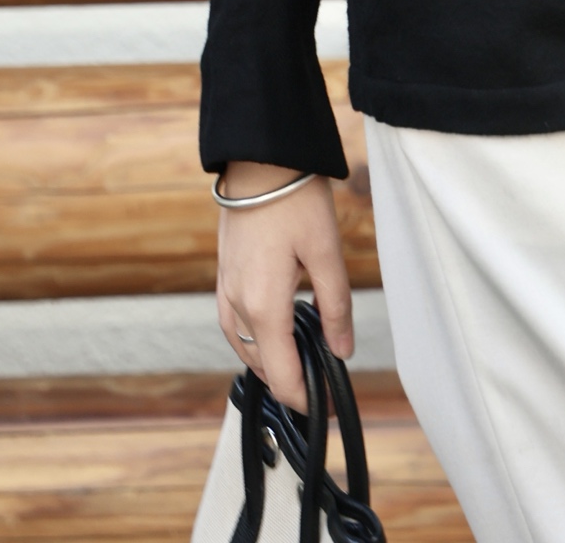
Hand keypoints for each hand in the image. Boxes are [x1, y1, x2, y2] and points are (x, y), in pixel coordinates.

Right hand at [215, 163, 353, 408]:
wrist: (259, 158)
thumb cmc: (294, 199)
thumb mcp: (326, 252)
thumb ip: (335, 306)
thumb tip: (341, 351)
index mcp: (263, 304)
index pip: (280, 374)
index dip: (303, 397)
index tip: (324, 406)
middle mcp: (236, 303)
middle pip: (261, 366)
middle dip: (288, 380)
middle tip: (322, 380)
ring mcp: (225, 288)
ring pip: (244, 347)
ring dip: (270, 361)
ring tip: (301, 359)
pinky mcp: (223, 273)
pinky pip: (235, 323)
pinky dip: (254, 338)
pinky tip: (275, 326)